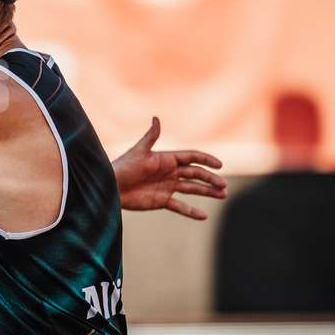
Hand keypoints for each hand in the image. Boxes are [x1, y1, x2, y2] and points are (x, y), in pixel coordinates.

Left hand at [113, 117, 227, 219]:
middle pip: (195, 174)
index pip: (191, 158)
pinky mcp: (162, 201)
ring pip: (192, 189)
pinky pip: (180, 207)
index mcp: (166, 159)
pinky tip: (204, 216)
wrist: (111, 187)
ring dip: (207, 192)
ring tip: (222, 195)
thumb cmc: (123, 167)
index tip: (219, 165)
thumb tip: (156, 118)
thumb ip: (151, 137)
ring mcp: (167, 187)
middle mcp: (169, 172)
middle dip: (210, 179)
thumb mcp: (138, 152)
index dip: (206, 160)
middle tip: (223, 185)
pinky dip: (192, 211)